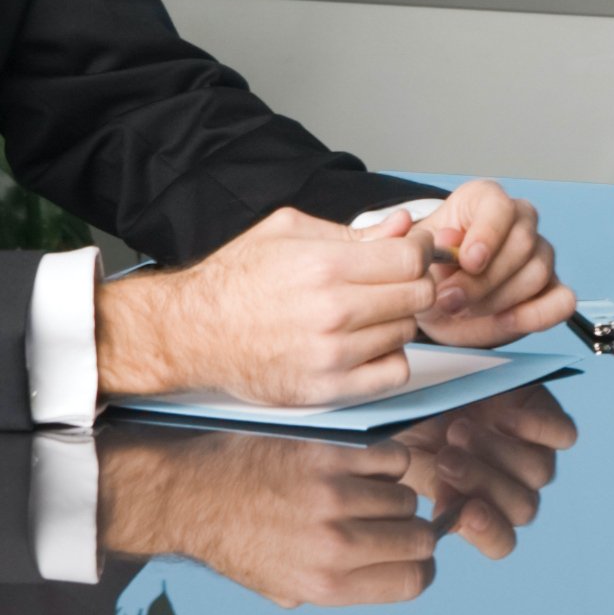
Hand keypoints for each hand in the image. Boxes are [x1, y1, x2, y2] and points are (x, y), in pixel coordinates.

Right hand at [96, 208, 434, 404]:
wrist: (192, 331)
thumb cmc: (237, 279)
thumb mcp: (288, 232)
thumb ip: (354, 230)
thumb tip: (406, 225)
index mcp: (326, 265)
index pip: (411, 259)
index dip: (421, 251)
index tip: (414, 252)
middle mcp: (333, 311)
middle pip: (418, 296)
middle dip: (413, 284)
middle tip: (394, 282)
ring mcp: (332, 354)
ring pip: (406, 332)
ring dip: (396, 321)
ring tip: (366, 313)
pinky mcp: (328, 389)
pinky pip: (393, 373)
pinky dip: (389, 358)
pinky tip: (366, 345)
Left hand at [96, 426, 437, 607]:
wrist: (193, 495)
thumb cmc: (239, 542)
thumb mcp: (285, 589)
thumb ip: (341, 586)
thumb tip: (393, 570)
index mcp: (327, 585)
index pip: (413, 580)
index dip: (418, 566)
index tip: (410, 554)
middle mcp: (335, 545)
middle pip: (420, 537)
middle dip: (410, 530)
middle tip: (388, 521)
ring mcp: (334, 497)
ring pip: (407, 496)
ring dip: (392, 494)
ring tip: (362, 492)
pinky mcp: (329, 455)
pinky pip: (391, 459)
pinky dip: (383, 462)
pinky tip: (359, 467)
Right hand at [387, 383, 580, 557]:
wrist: (429, 382)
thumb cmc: (416, 428)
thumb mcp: (412, 459)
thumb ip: (432, 487)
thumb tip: (448, 520)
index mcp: (482, 510)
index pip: (501, 542)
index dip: (489, 533)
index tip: (467, 513)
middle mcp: (514, 488)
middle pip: (523, 508)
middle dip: (482, 483)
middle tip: (446, 459)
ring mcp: (536, 455)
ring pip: (539, 472)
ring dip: (497, 453)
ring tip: (458, 431)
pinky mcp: (551, 420)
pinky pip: (564, 434)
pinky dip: (535, 428)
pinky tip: (502, 418)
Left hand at [416, 180, 580, 348]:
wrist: (433, 303)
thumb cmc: (425, 271)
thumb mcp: (408, 256)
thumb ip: (418, 243)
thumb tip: (445, 238)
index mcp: (484, 202)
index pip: (499, 205)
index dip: (487, 233)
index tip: (467, 261)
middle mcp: (519, 222)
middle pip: (522, 243)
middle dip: (483, 279)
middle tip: (450, 299)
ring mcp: (539, 256)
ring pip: (537, 273)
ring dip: (497, 299)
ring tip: (463, 310)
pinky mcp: (551, 290)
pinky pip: (562, 301)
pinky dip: (535, 315)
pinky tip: (504, 320)